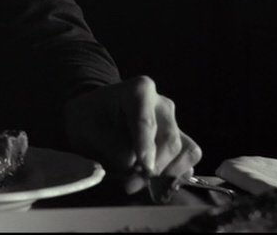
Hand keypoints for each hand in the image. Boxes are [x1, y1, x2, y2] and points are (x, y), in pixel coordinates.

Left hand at [62, 76, 201, 194]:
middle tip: (131, 183)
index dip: (146, 147)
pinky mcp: (179, 140)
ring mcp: (173, 123)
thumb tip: (137, 167)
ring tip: (142, 181)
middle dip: (154, 167)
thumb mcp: (88, 130)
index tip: (145, 168)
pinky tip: (158, 186)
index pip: (146, 122)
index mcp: (139, 90)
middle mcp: (162, 105)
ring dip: (167, 172)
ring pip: (187, 151)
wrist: (94, 116)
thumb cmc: (89, 119)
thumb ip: (113, 148)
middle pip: (170, 140)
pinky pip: (188, 159)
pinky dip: (175, 175)